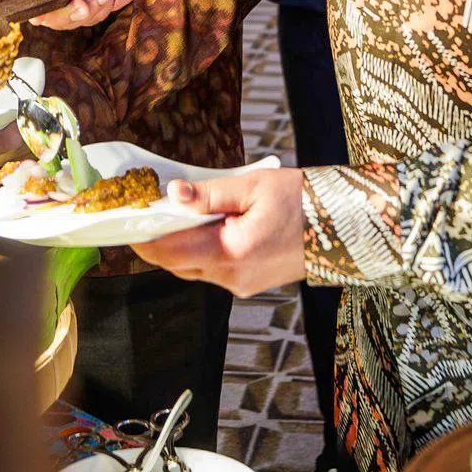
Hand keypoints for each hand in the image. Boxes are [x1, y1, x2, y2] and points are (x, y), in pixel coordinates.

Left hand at [132, 167, 307, 297]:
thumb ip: (209, 193)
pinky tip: (204, 226)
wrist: (345, 227)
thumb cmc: (302, 200)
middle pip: (174, 262)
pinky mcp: (249, 284)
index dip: (141, 234)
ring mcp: (241, 285)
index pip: (167, 250)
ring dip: (178, 244)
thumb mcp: (253, 186)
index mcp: (230, 253)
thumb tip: (172, 193)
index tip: (126, 216)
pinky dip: (200, 250)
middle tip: (145, 209)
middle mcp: (232, 277)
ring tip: (175, 213)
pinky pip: (211, 270)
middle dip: (156, 238)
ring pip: (191, 268)